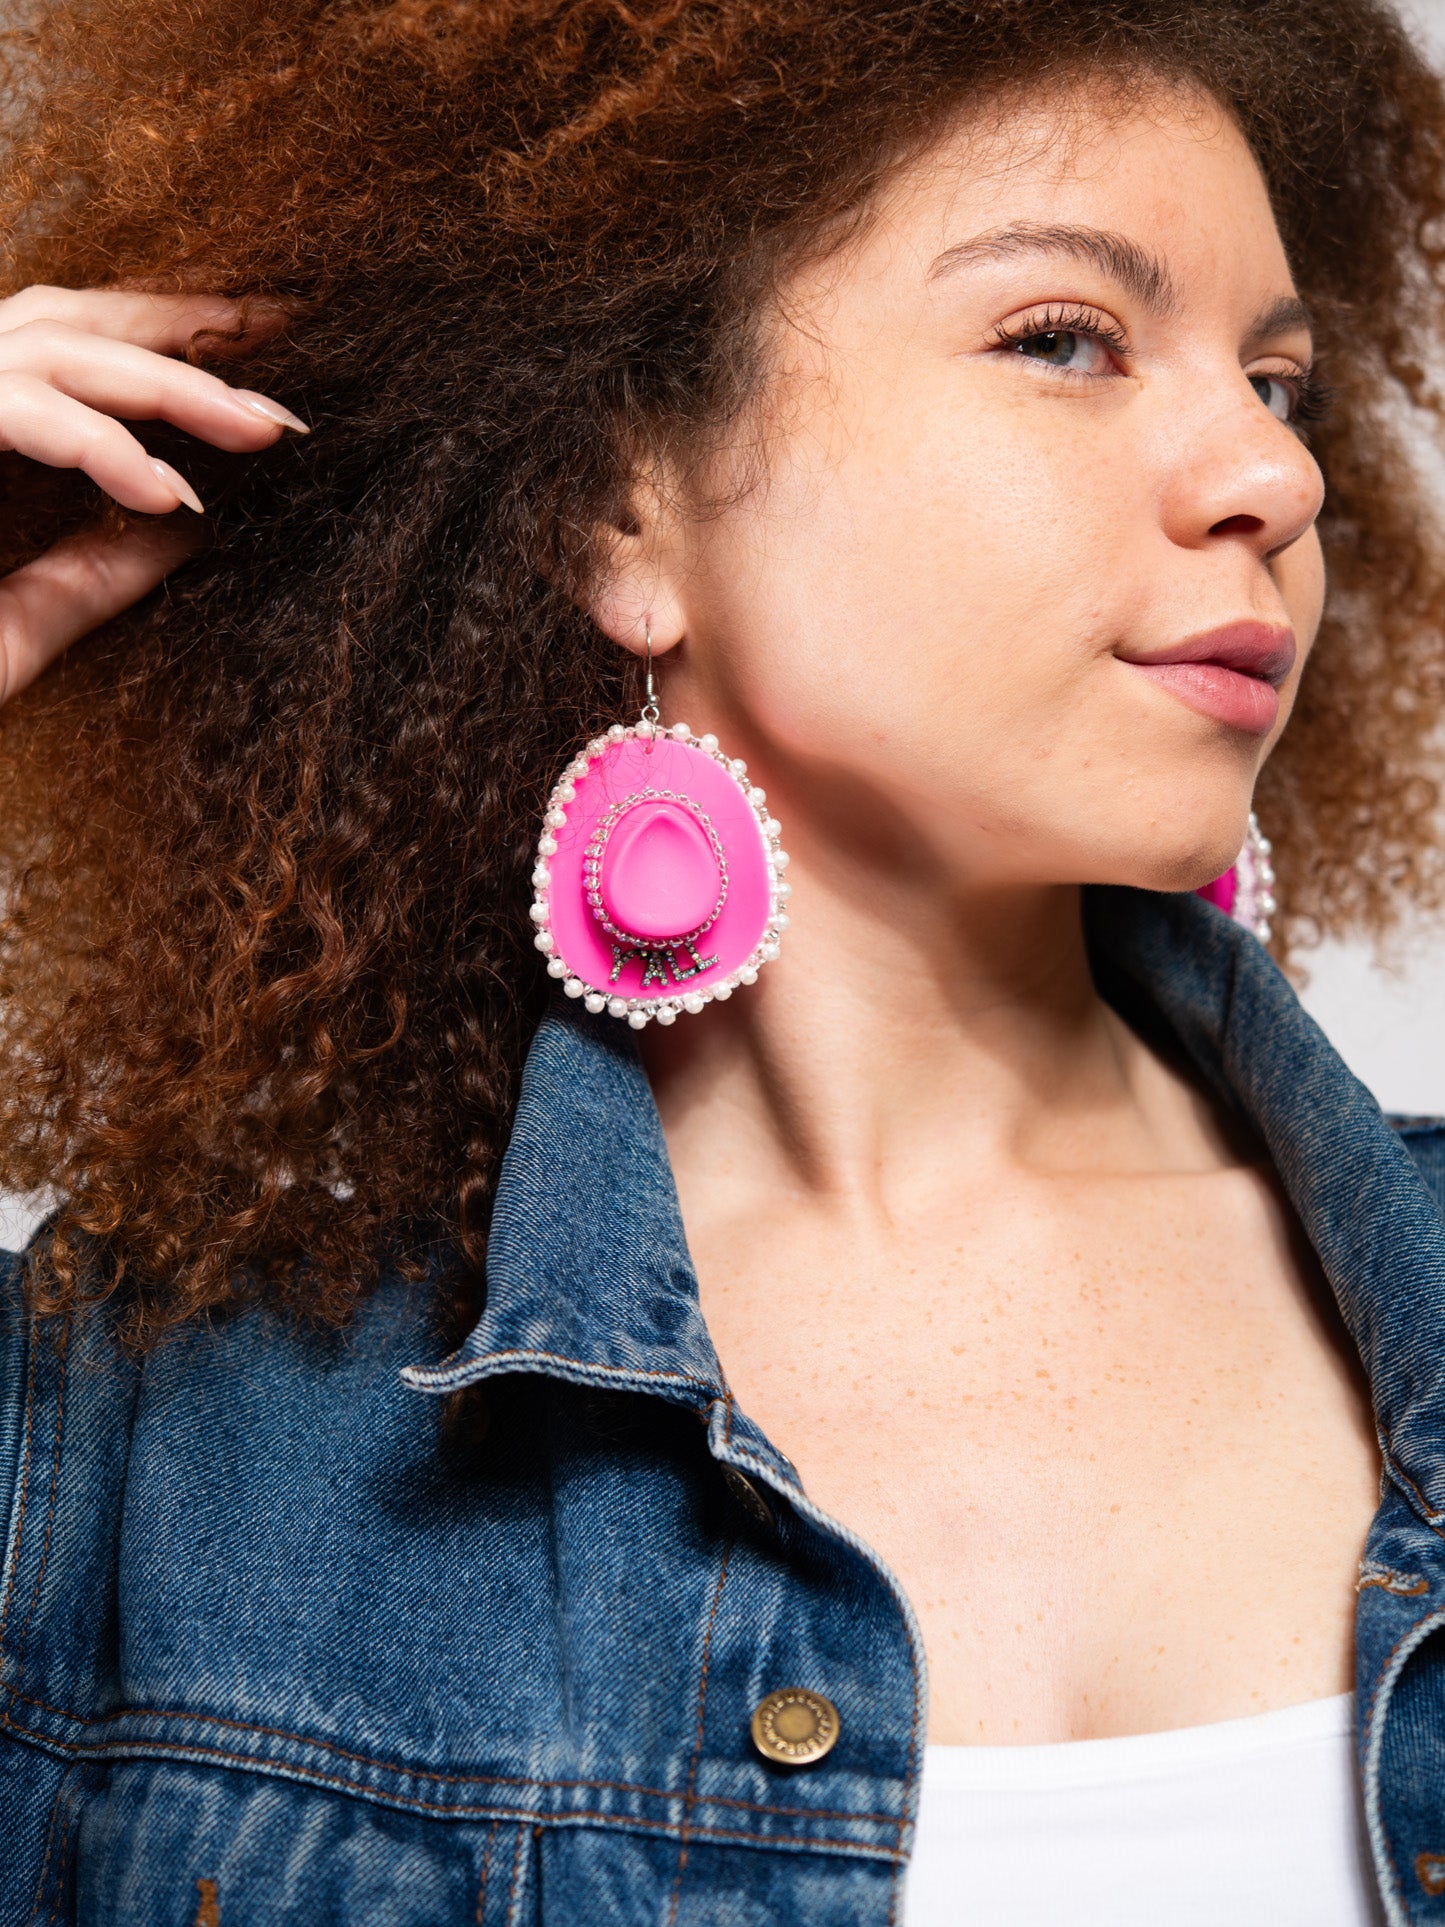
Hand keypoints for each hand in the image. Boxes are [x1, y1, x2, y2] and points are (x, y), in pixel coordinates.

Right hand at [0, 286, 305, 704]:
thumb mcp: (14, 624)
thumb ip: (88, 575)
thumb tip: (185, 528)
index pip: (76, 349)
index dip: (171, 337)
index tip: (270, 349)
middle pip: (67, 316)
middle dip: (186, 327)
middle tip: (294, 344)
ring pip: (48, 347)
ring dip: (165, 384)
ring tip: (262, 429)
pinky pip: (7, 409)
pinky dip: (89, 442)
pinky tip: (163, 487)